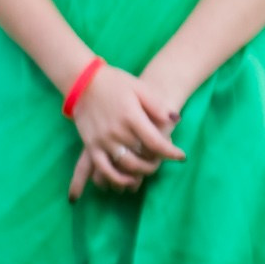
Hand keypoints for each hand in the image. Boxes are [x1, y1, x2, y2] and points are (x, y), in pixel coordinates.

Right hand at [66, 63, 182, 200]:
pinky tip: (126, 181)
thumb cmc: (115, 82)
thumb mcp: (139, 87)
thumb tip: (175, 120)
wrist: (82, 81)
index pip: (156, 143)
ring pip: (125, 166)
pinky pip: (103, 169)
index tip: (181, 156)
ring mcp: (102, 141)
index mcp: (131, 116)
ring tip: (147, 170)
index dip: (171, 153)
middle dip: (156, 162)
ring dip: (140, 173)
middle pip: (142, 157)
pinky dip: (116, 179)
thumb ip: (157, 105)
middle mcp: (117, 131)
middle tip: (162, 160)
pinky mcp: (90, 146)